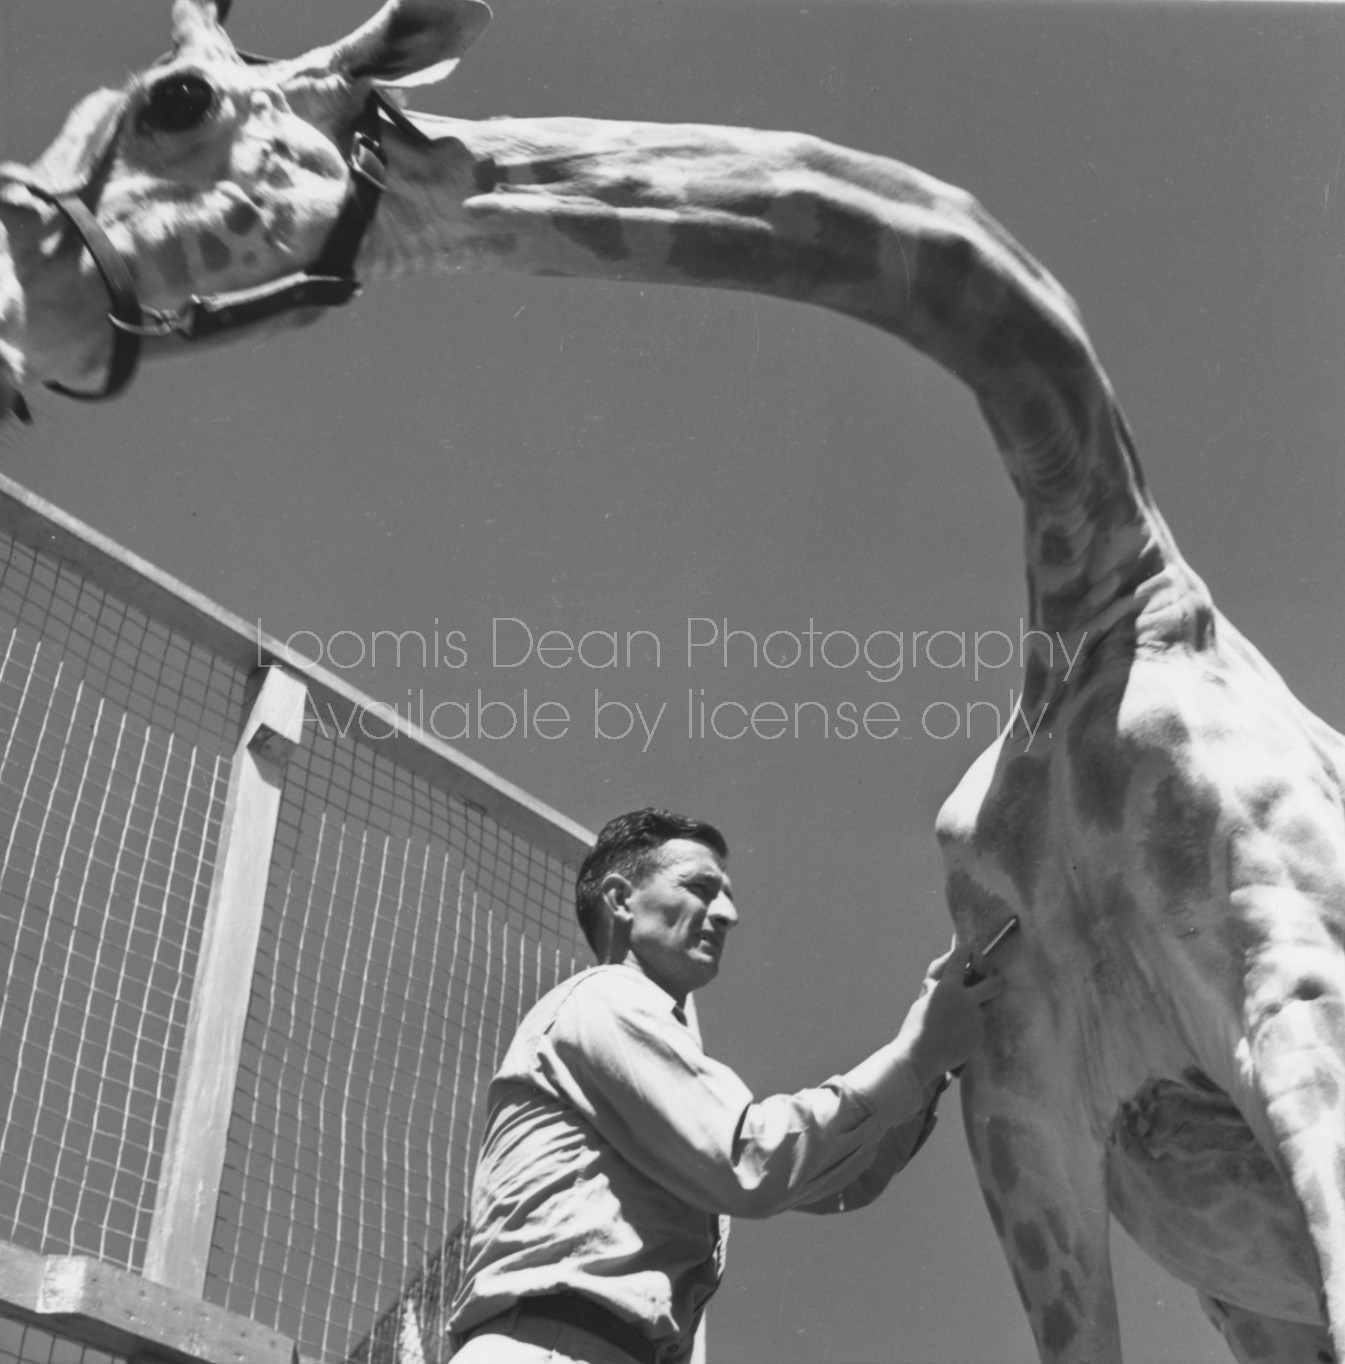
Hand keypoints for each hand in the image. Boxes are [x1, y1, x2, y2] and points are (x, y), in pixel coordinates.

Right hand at [897, 938, 1004, 1083]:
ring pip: (983, 1008)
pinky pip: (978, 1026)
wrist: (920, 1057)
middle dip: (996, 978)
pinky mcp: (979, 1036)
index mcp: (948, 986)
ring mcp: (975, 1019)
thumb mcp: (923, 1000)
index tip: (968, 949)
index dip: (966, 950)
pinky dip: (969, 1027)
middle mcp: (966, 1000)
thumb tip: (944, 981)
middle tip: (994, 980)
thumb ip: (937, 988)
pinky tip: (955, 1035)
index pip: (962, 958)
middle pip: (995, 982)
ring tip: (956, 1020)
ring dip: (974, 1009)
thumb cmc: (916, 1027)